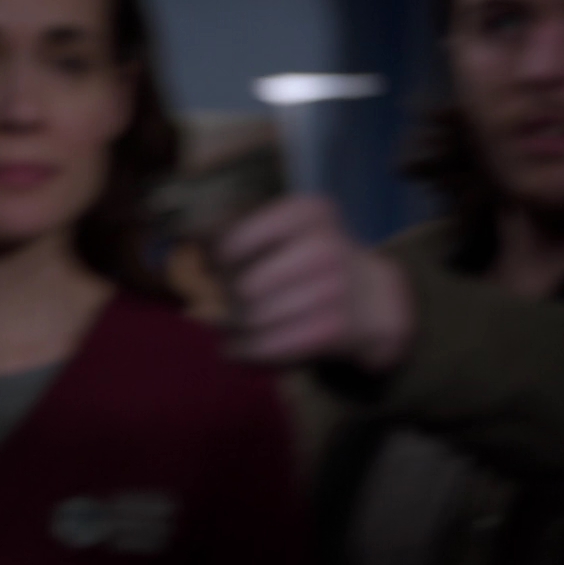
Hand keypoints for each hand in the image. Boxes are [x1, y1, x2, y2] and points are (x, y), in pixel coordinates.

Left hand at [216, 196, 413, 370]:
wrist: (373, 296)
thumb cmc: (309, 258)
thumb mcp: (285, 228)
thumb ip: (235, 229)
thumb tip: (190, 240)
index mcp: (306, 213)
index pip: (233, 241)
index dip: (212, 261)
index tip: (210, 269)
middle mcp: (323, 247)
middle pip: (242, 286)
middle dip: (221, 300)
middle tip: (215, 303)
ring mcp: (333, 289)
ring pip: (253, 319)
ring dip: (228, 330)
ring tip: (222, 328)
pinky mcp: (333, 329)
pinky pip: (270, 346)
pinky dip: (245, 351)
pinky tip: (236, 348)